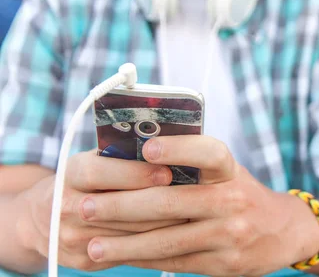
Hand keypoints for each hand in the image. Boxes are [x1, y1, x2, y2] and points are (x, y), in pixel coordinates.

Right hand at [15, 151, 183, 271]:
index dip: (136, 173)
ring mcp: (73, 237)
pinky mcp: (84, 259)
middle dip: (159, 202)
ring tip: (192, 214)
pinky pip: (126, 254)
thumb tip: (167, 143)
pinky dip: (153, 243)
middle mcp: (66, 207)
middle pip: (118, 208)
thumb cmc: (85, 179)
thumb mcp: (94, 158)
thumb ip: (122, 153)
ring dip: (164, 225)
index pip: (101, 173)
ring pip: (128, 234)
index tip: (167, 172)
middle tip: (192, 197)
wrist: (43, 217)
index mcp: (70, 174)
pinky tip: (176, 234)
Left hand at [80, 136, 318, 276]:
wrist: (283, 230)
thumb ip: (193, 166)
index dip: (179, 148)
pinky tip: (120, 257)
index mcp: (231, 170)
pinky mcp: (224, 264)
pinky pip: (175, 262)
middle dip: (122, 206)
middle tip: (86, 207)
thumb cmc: (242, 193)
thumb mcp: (228, 172)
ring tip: (91, 245)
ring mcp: (230, 234)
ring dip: (124, 244)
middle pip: (171, 202)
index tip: (146, 149)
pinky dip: (143, 260)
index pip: (209, 152)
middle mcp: (232, 199)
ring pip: (167, 240)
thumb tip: (136, 157)